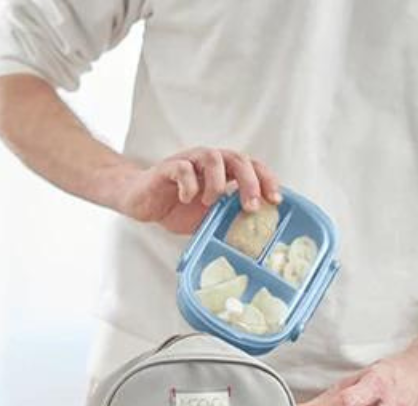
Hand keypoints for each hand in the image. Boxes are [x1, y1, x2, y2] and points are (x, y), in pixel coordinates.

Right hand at [112, 148, 281, 233]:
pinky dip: (189, 184)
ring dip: (218, 182)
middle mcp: (209, 161)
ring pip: (212, 157)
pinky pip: (182, 168)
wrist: (141, 202)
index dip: (266, 180)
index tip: (275, 201)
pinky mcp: (167, 168)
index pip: (252, 167)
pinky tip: (187, 199)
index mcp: (223, 171)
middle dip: (250, 182)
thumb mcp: (208, 217)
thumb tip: (252, 235)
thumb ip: (227, 217)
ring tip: (210, 203)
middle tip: (252, 206)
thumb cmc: (177, 208)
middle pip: (237, 158)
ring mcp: (188, 162)